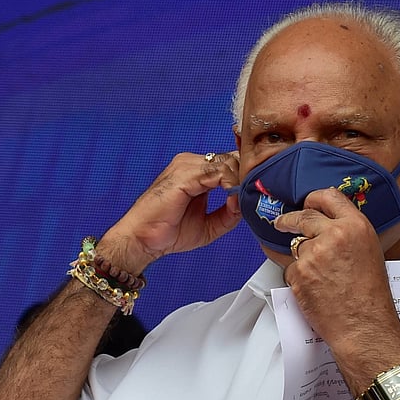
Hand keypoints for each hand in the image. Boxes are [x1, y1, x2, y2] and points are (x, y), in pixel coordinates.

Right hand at [99, 151, 241, 273]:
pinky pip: (217, 172)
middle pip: (232, 159)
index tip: (257, 191)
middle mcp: (191, 164)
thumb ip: (230, 213)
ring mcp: (186, 166)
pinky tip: (232, 199)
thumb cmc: (167, 232)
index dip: (246, 176)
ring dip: (240, 182)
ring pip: (228, 163)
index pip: (230, 163)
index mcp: (196, 172)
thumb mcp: (210, 225)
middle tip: (254, 196)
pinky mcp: (184, 175)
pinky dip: (230, 185)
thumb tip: (244, 203)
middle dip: (247, 177)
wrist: (141, 240)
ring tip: (243, 201)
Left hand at [273, 188, 399, 389]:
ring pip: (297, 247)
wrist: (364, 326)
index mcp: (356, 226)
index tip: (306, 203)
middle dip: (290, 219)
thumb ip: (348, 234)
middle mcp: (334, 234)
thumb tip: (329, 228)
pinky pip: (291, 269)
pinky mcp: (299, 271)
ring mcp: (314, 252)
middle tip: (283, 223)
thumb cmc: (371, 296)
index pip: (329, 197)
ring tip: (319, 278)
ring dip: (302, 259)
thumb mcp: (369, 252)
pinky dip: (298, 279)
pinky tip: (314, 290)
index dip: (313, 199)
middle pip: (304, 216)